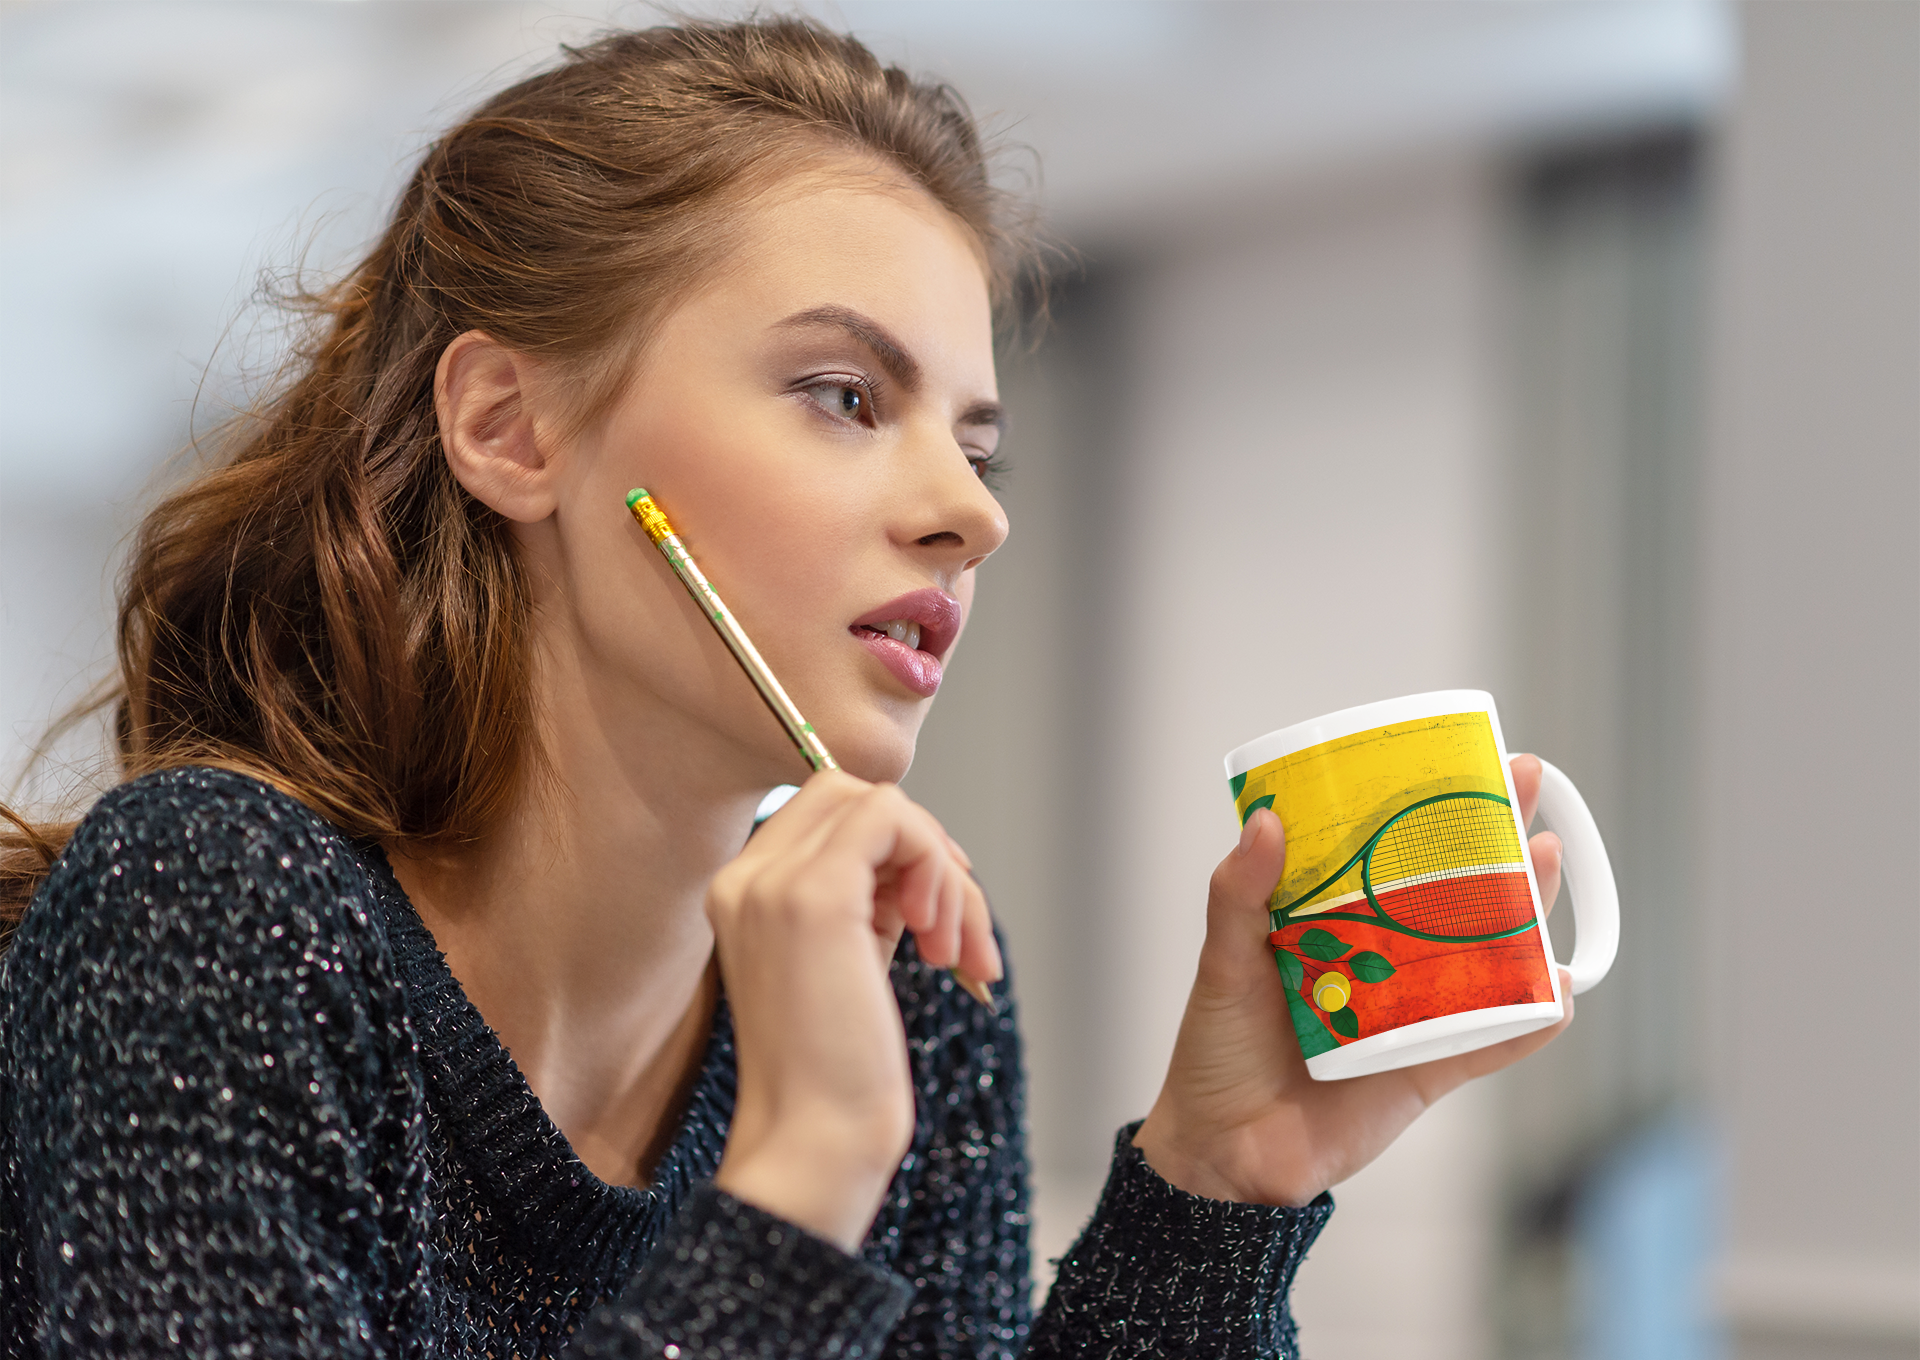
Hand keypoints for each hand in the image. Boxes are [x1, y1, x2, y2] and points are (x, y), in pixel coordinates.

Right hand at [708, 770, 1000, 1249]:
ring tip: (953, 951)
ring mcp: (770, 882)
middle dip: (926, 850)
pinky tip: (939, 939)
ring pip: (881, 803)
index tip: (935, 915)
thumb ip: (872, 896)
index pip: (827, 811)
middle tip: (952, 930)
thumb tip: (925, 853)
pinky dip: (937, 866)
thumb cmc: (839, 1070)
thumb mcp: (851, 958)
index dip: (898, 848)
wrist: (814, 1140)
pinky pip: (893, 819)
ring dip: (943, 869)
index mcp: (742, 892)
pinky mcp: (814, 895)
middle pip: (852, 794)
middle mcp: (742, 877)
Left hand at [1132, 754, 1570, 1206]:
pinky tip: (1558, 987)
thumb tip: (1265, 821)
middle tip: (1527, 793)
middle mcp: (1380, 960)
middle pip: (1451, 892)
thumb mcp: (1222, 964)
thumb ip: (1238, 895)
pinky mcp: (1427, 1070)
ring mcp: (1411, 1013)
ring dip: (1524, 912)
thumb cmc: (1217, 1055)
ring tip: (1547, 863)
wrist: (1226, 1156)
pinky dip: (1528, 1019)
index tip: (1461, 762)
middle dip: (1494, 842)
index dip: (1427, 809)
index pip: (1388, 854)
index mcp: (1331, 924)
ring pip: (1483, 955)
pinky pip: (1490, 1041)